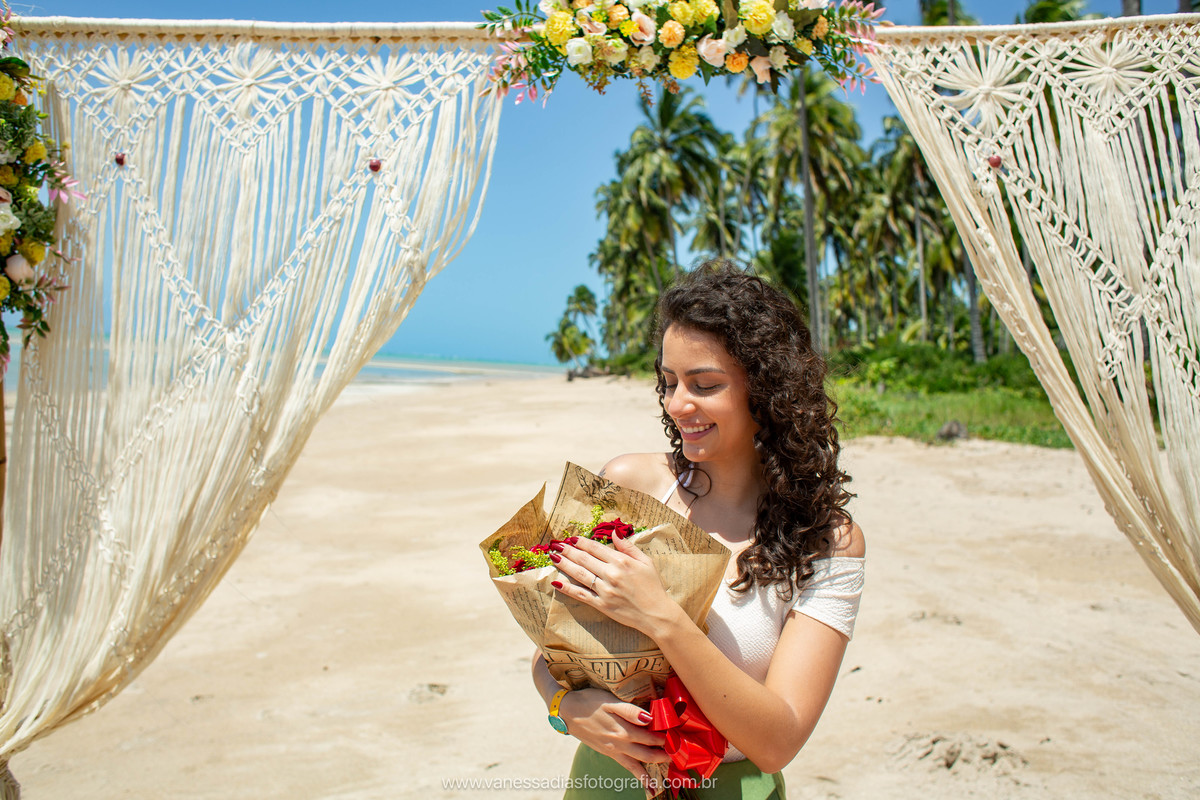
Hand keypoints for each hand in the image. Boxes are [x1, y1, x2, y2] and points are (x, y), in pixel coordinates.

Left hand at [550, 534, 678, 636]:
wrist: (656, 614)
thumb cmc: (653, 587)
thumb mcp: (646, 562)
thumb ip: (628, 547)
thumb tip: (614, 533)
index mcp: (621, 562)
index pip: (596, 548)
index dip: (582, 542)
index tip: (571, 538)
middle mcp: (611, 574)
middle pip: (584, 559)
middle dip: (568, 550)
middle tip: (556, 544)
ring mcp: (605, 590)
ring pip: (579, 574)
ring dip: (564, 564)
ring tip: (553, 557)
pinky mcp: (601, 605)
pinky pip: (581, 595)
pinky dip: (567, 589)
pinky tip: (556, 583)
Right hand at [559, 688, 667, 784]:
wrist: (566, 711)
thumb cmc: (589, 701)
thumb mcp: (608, 700)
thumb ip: (629, 711)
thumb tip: (648, 718)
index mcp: (622, 730)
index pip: (650, 736)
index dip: (664, 737)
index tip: (677, 736)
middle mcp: (619, 744)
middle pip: (647, 754)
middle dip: (663, 755)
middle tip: (677, 754)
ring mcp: (613, 750)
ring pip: (638, 765)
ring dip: (653, 772)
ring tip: (668, 777)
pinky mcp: (608, 752)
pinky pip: (627, 767)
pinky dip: (638, 776)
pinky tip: (646, 784)